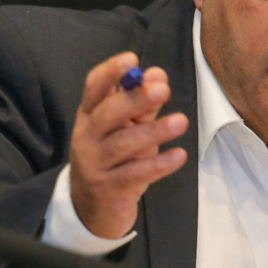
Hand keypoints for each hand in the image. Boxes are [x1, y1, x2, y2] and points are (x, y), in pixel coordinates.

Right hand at [69, 51, 188, 238]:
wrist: (91, 208)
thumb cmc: (113, 159)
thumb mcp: (126, 129)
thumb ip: (143, 104)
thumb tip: (157, 74)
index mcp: (89, 116)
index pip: (93, 88)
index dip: (110, 72)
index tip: (131, 58)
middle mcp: (87, 137)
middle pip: (108, 114)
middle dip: (136, 99)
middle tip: (163, 90)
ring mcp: (95, 165)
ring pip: (123, 144)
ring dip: (154, 131)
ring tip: (181, 121)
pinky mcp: (109, 189)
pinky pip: (135, 174)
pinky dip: (159, 164)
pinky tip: (179, 156)